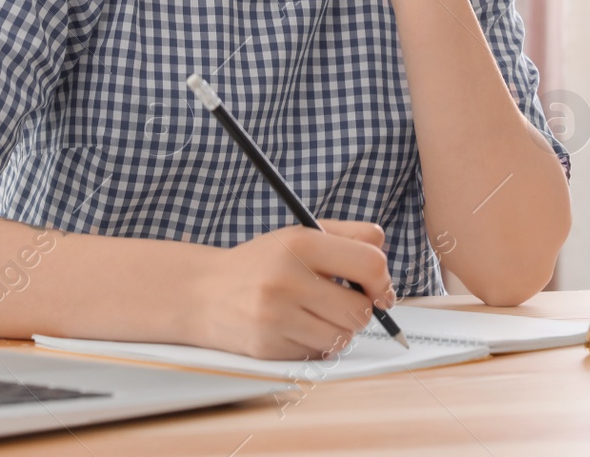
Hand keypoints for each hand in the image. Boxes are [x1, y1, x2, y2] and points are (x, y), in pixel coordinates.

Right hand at [193, 219, 396, 360]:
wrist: (204, 292)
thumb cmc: (261, 264)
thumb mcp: (300, 235)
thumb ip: (349, 236)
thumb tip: (384, 262)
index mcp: (300, 243)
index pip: (370, 264)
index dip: (382, 281)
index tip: (378, 289)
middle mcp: (287, 279)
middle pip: (360, 310)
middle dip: (358, 310)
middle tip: (340, 302)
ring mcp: (275, 316)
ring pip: (342, 337)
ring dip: (337, 330)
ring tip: (314, 314)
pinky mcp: (268, 347)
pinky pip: (318, 354)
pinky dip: (315, 345)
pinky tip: (295, 328)